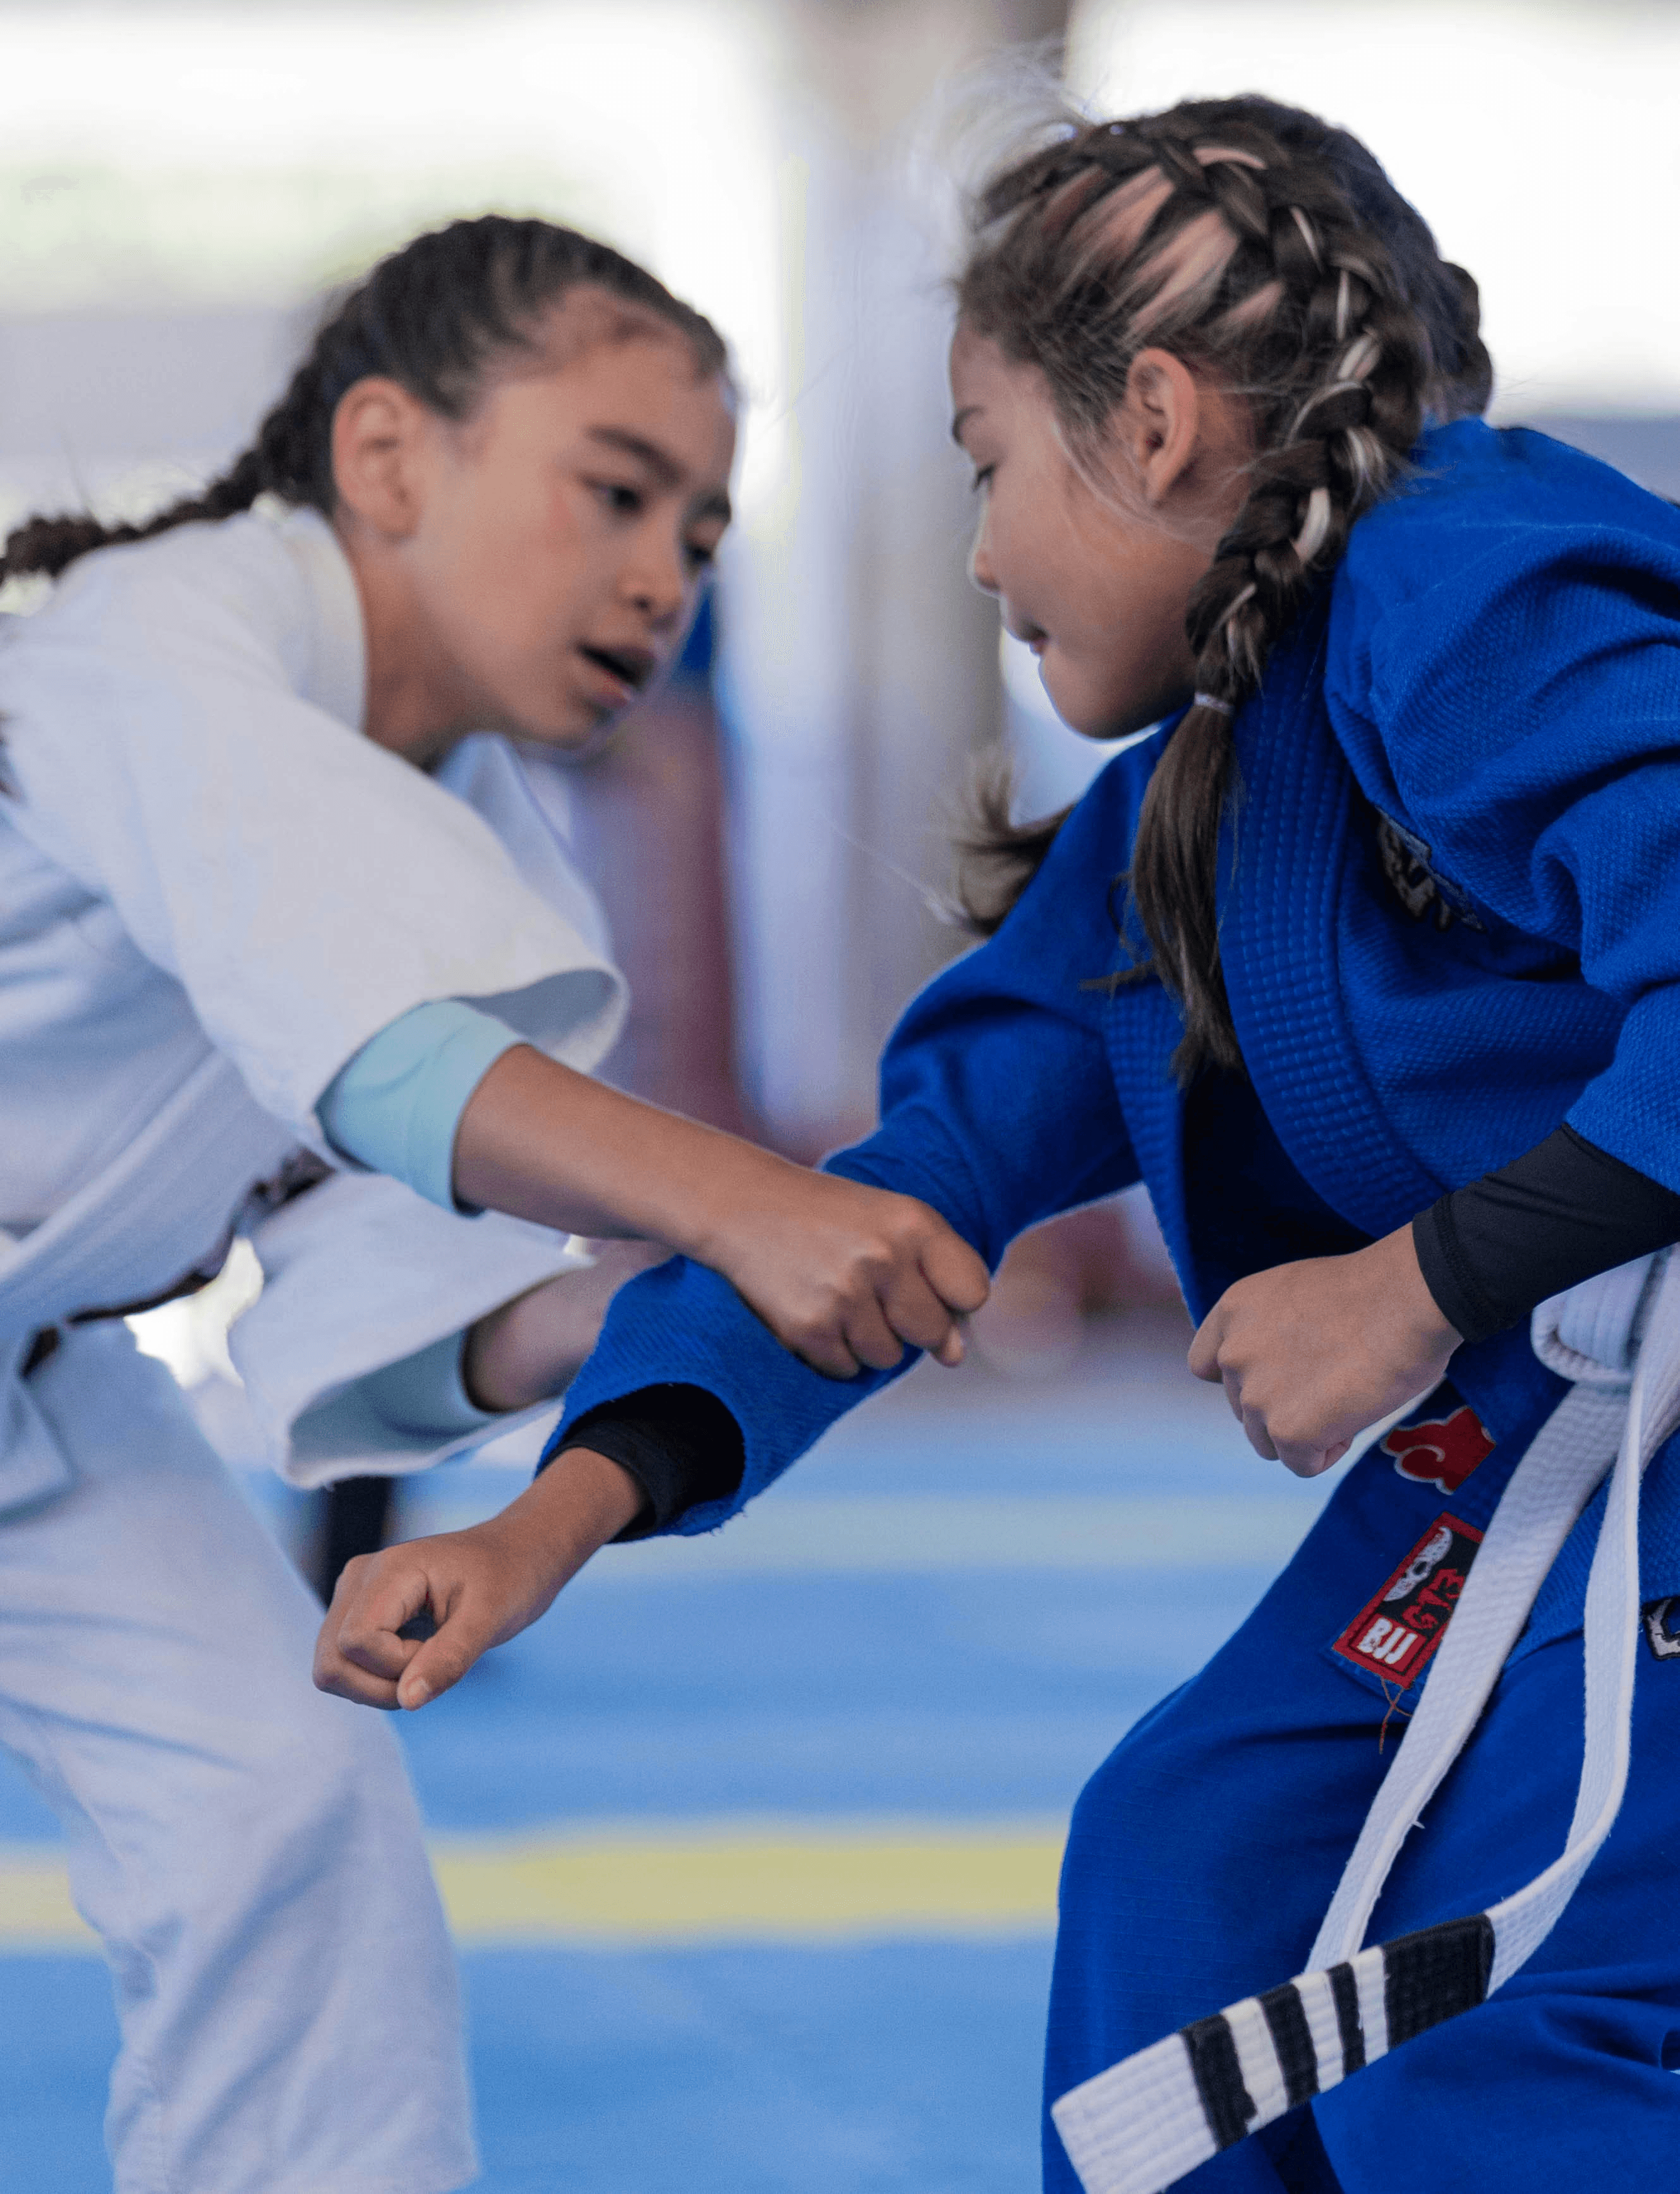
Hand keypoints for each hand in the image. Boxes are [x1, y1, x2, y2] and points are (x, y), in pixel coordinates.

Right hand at [313, 1448, 640, 1710]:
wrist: (516, 1554)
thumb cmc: (510, 1578)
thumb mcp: (490, 1619)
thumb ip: (448, 1659)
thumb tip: (406, 1701)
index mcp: (389, 1570)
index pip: (357, 1642)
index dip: (398, 1665)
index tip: (445, 1648)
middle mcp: (358, 1578)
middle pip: (332, 1662)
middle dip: (381, 1685)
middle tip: (434, 1663)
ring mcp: (354, 1595)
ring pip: (331, 1668)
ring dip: (380, 1685)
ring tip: (428, 1657)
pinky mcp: (358, 1613)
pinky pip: (346, 1665)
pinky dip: (379, 1678)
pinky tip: (417, 1655)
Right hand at [452, 1047, 988, 1379]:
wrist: (743, 1207)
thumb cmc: (830, 1217)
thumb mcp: (890, 1221)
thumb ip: (936, 1278)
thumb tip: (955, 1356)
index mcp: (913, 1222)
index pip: (973, 1292)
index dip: (954, 1299)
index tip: (927, 1286)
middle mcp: (882, 1258)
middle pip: (932, 1332)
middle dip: (910, 1323)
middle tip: (874, 1292)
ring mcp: (844, 1296)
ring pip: (888, 1357)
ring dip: (869, 1338)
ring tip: (838, 1296)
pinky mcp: (809, 1329)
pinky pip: (847, 1369)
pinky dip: (835, 1352)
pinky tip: (814, 1310)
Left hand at [1187, 1224, 1459, 1477]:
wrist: (1409, 1298)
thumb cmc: (1374, 1292)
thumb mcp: (1298, 1296)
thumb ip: (1271, 1331)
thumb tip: (1281, 1369)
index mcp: (1233, 1311)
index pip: (1204, 1366)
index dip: (1243, 1380)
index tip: (1279, 1378)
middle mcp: (1233, 1353)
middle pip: (1245, 1411)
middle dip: (1286, 1407)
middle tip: (1336, 1382)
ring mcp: (1256, 1395)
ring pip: (1269, 1442)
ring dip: (1306, 1433)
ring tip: (1347, 1398)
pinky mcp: (1288, 1429)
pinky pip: (1301, 1465)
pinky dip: (1329, 1453)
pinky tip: (1354, 1416)